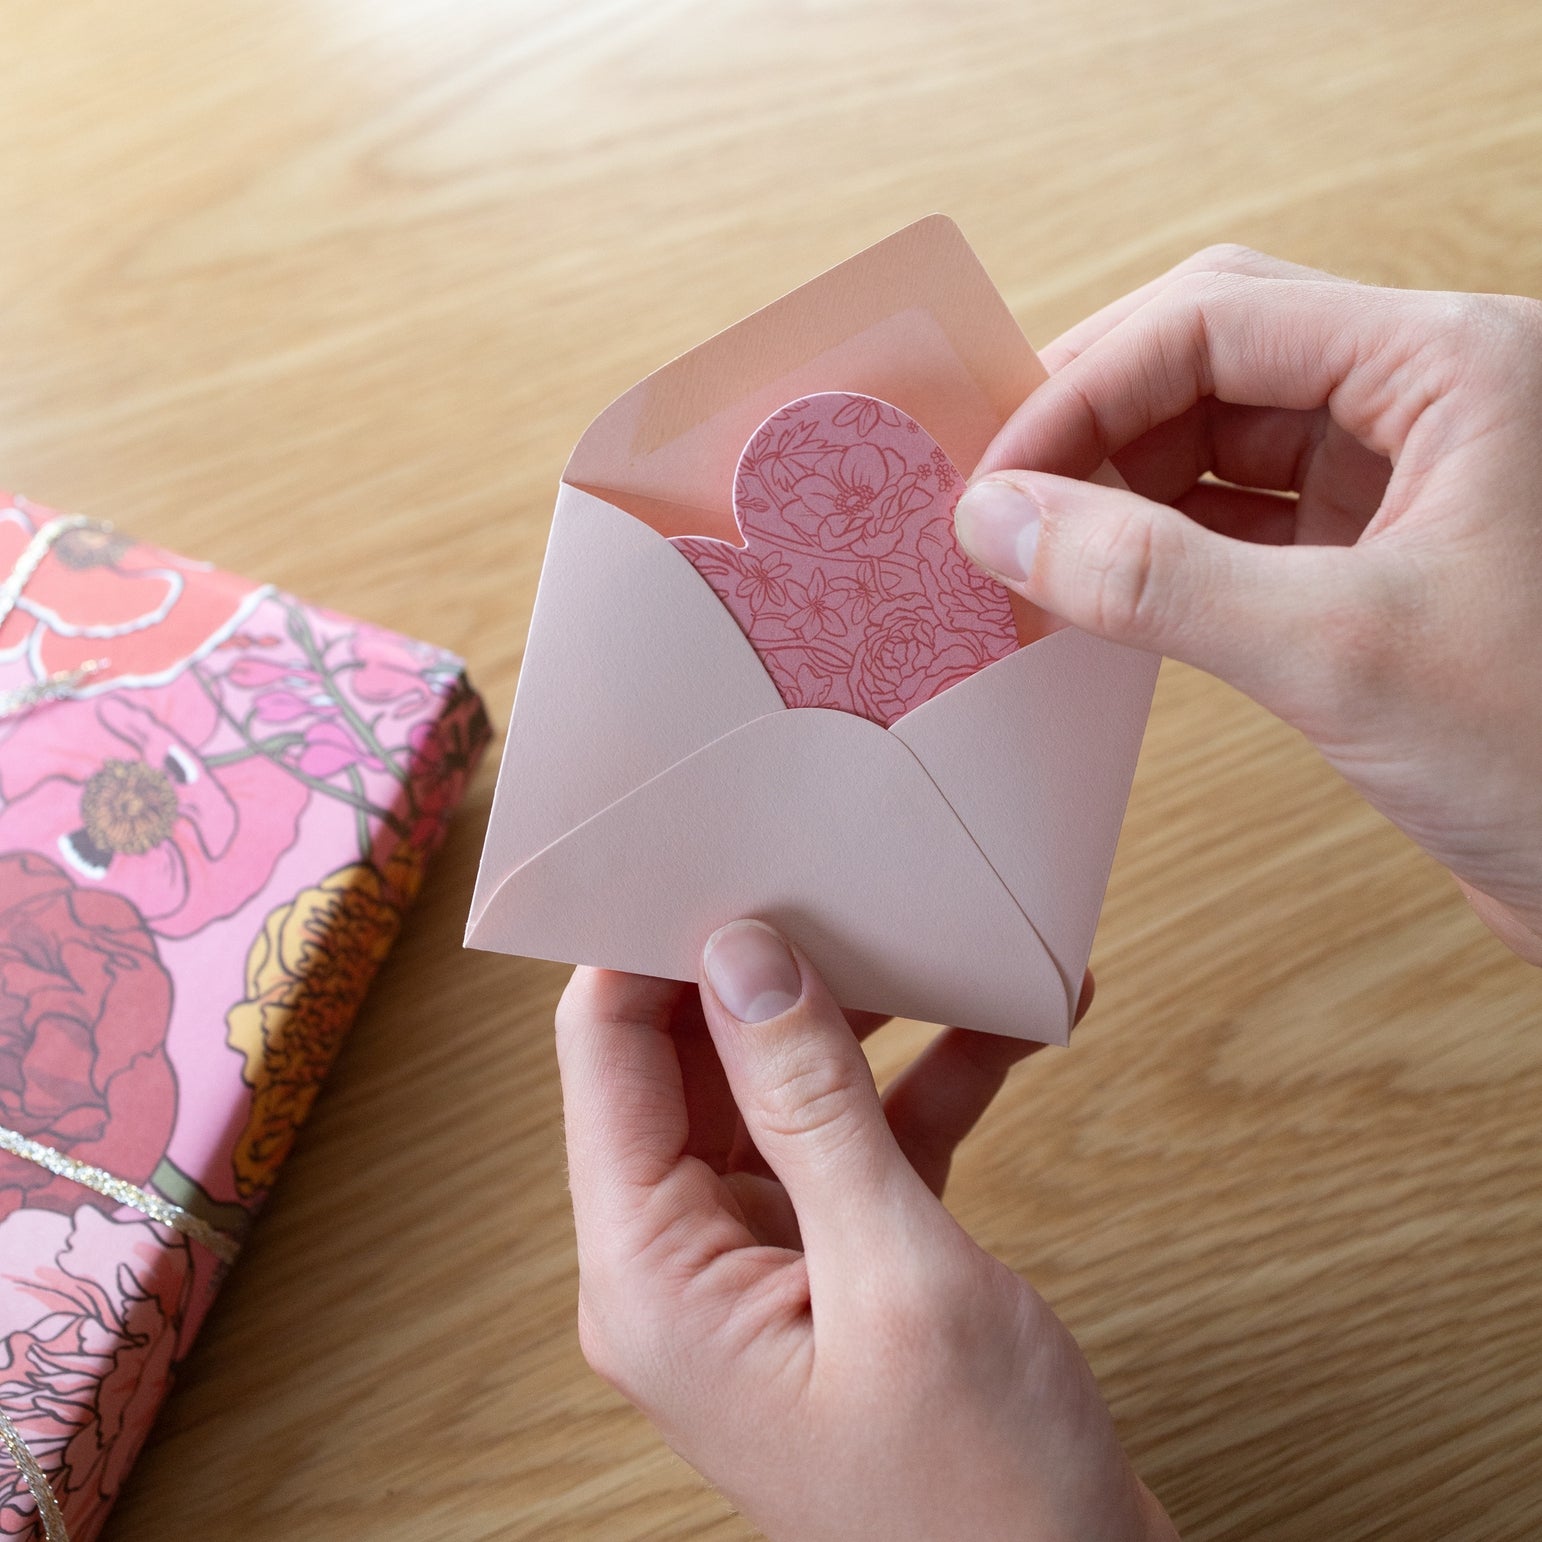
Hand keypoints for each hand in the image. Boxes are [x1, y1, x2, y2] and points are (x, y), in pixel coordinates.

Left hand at [557, 922, 1174, 1541]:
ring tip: (940, 927)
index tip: (716, 845)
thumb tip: (743, 953)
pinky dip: (930, 1081)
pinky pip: (864, 1142)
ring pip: (787, 1090)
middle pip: (697, 1060)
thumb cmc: (983, 1499)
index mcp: (652, 1274)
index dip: (651, 943)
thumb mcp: (900, 1274)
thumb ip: (814, 1104)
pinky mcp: (841, 1268)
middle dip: (771, 963)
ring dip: (869, 1014)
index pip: (610, 1053)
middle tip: (842, 864)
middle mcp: (685, 1262)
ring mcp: (765, 1264)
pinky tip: (1013, 1019)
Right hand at [954, 245, 1541, 963]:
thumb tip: (999, 519)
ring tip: (1029, 547)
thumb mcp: (1341, 653)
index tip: (990, 484)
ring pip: (1221, 437)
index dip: (1082, 391)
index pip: (1216, 320)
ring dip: (1116, 483)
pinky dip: (1158, 546)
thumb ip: (1156, 577)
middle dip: (1093, 421)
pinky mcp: (1384, 562)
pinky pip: (1241, 520)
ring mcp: (1408, 481)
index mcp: (1454, 364)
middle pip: (1212, 357)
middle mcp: (1430, 400)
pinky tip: (1096, 583)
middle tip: (994, 498)